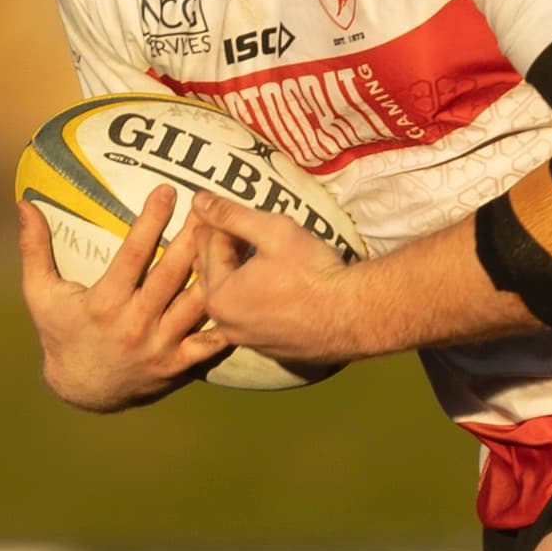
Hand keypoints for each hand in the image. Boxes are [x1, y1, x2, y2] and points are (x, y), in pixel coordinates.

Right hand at [17, 186, 226, 411]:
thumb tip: (24, 203)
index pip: (133, 256)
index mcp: (104, 304)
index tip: (166, 190)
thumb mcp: (39, 293)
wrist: (82, 390)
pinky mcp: (178, 365)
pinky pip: (210, 342)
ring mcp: (160, 347)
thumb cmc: (60, 332)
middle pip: (172, 275)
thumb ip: (35, 248)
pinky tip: (244, 292)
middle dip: (193, 237)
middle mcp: (134, 326)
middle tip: (210, 205)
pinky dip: (228, 320)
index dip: (150, 221)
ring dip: (215, 271)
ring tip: (232, 238)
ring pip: (196, 304)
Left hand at [186, 196, 369, 366]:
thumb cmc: (313, 272)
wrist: (353, 316)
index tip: (233, 207)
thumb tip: (198, 200)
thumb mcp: (272, 231)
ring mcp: (248, 341)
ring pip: (233, 297)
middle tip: (241, 225)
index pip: (209, 245)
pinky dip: (255, 297)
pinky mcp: (270, 349)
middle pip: (215, 273)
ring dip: (239, 272)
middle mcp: (225, 324)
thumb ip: (232, 215)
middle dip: (224, 246)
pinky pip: (252, 316)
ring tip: (256, 252)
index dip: (221, 221)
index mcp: (219, 295)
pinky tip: (274, 284)